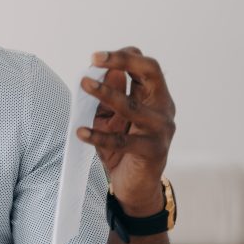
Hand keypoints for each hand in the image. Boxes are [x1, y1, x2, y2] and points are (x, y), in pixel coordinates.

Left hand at [77, 47, 175, 215]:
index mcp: (154, 96)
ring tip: (83, 85)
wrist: (135, 186)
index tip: (96, 57)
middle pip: (150, 73)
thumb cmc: (121, 148)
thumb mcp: (111, 118)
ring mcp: (160, 130)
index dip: (123, 57)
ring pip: (133, 106)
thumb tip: (102, 71)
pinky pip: (122, 141)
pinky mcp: (152, 151)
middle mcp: (162, 108)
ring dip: (106, 94)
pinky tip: (80, 132)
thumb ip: (108, 97)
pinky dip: (99, 136)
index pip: (145, 66)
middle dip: (122, 61)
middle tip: (95, 58)